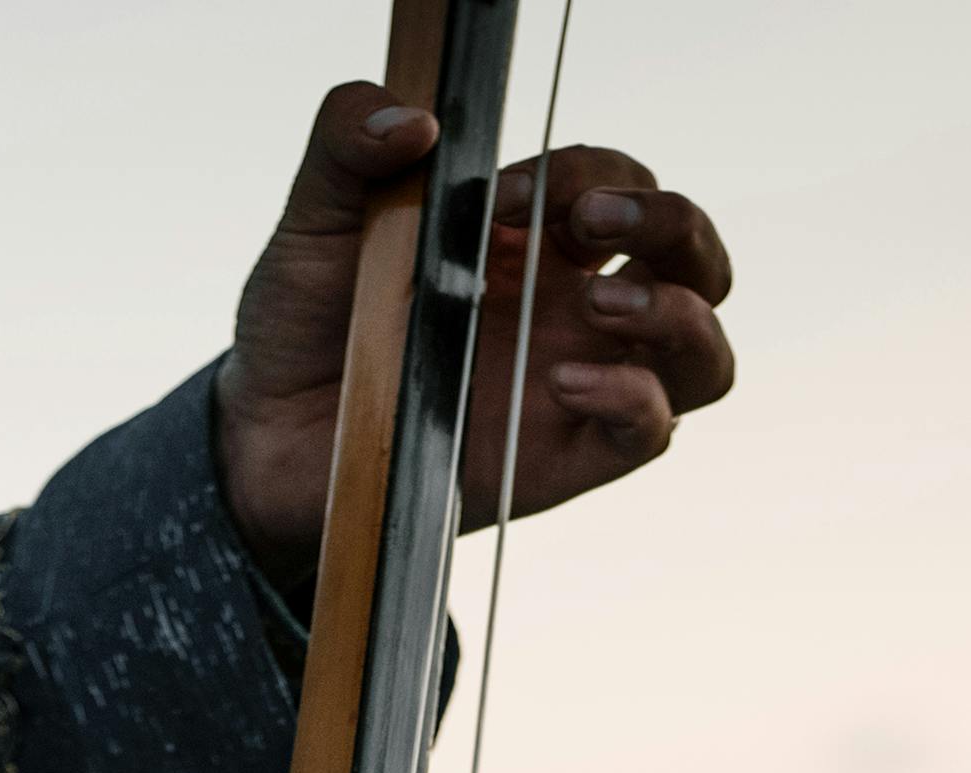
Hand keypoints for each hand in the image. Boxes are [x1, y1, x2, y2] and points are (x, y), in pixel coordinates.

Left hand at [216, 85, 735, 591]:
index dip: (585, 174)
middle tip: (589, 223)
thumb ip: (346, 142)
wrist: (269, 434)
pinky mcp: (568, 458)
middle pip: (692, 255)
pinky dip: (632, 399)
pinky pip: (651, 430)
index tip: (508, 194)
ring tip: (596, 304)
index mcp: (536, 239)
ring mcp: (582, 382)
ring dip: (674, 313)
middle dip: (666, 222)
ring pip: (701, 350)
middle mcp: (575, 308)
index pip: (618, 183)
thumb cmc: (307, 323)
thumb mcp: (315, 216)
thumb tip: (409, 117)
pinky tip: (561, 382)